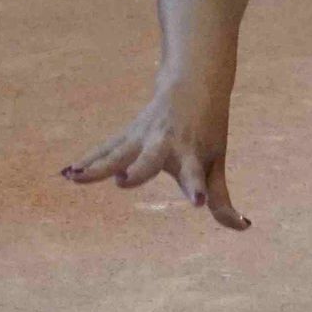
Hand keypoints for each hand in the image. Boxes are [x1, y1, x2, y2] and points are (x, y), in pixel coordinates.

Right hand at [61, 79, 250, 230]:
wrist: (193, 84)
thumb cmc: (208, 131)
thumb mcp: (217, 162)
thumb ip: (222, 199)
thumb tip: (244, 227)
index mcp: (192, 154)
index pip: (196, 174)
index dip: (197, 187)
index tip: (199, 202)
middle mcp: (166, 144)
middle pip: (149, 159)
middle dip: (136, 170)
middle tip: (123, 180)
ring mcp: (143, 137)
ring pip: (118, 152)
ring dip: (97, 165)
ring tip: (76, 178)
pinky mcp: (128, 134)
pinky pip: (105, 149)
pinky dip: (87, 159)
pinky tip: (67, 173)